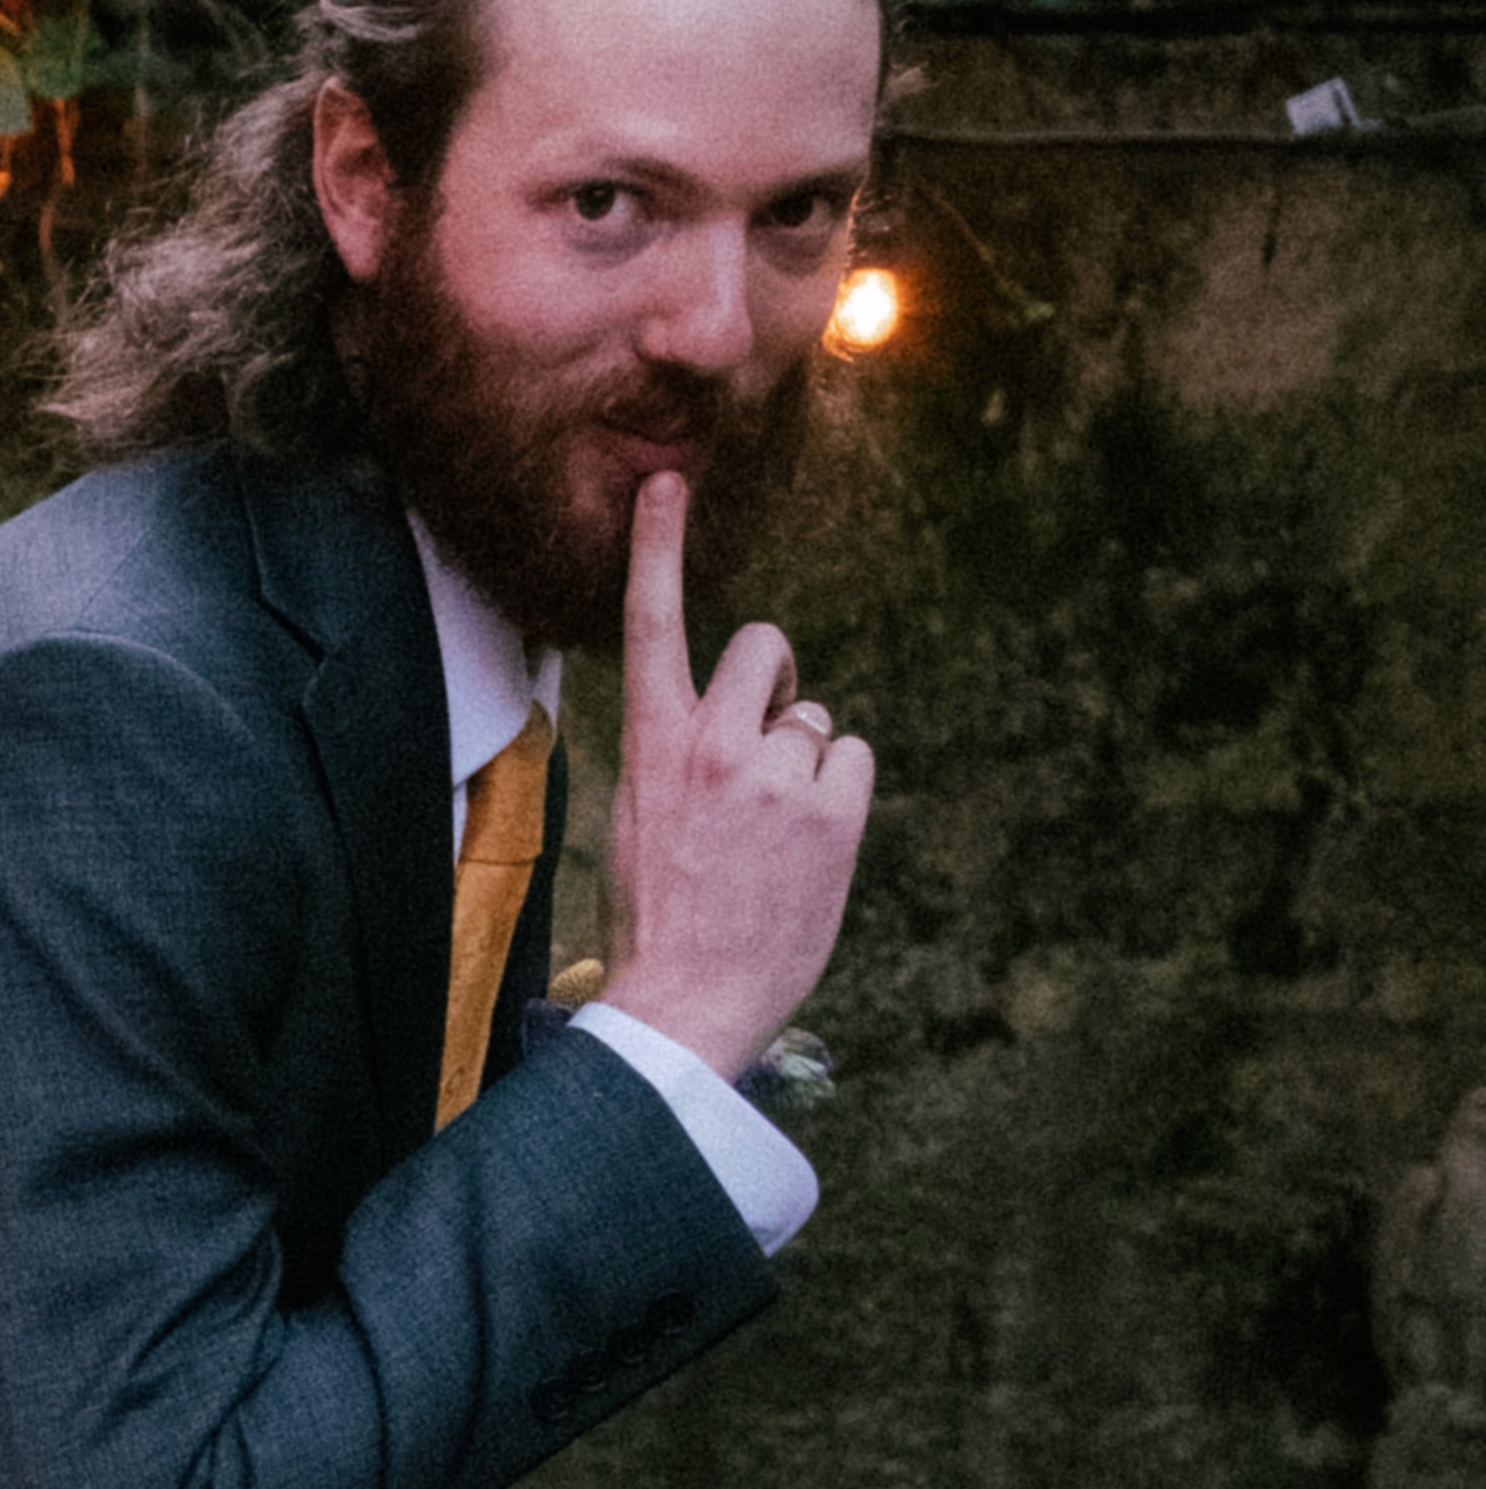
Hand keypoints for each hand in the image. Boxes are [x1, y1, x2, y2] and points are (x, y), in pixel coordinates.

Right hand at [594, 467, 871, 1083]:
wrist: (685, 1006)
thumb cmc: (657, 919)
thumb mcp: (636, 821)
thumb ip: (679, 755)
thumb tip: (743, 724)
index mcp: (649, 747)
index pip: (649, 626)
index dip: (657, 549)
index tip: (666, 483)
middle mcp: (712, 745)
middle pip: (764, 649)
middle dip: (773, 681)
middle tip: (763, 742)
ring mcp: (775, 776)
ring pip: (814, 719)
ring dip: (803, 761)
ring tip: (773, 834)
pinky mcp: (831, 812)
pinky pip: (852, 759)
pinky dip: (839, 793)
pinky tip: (808, 845)